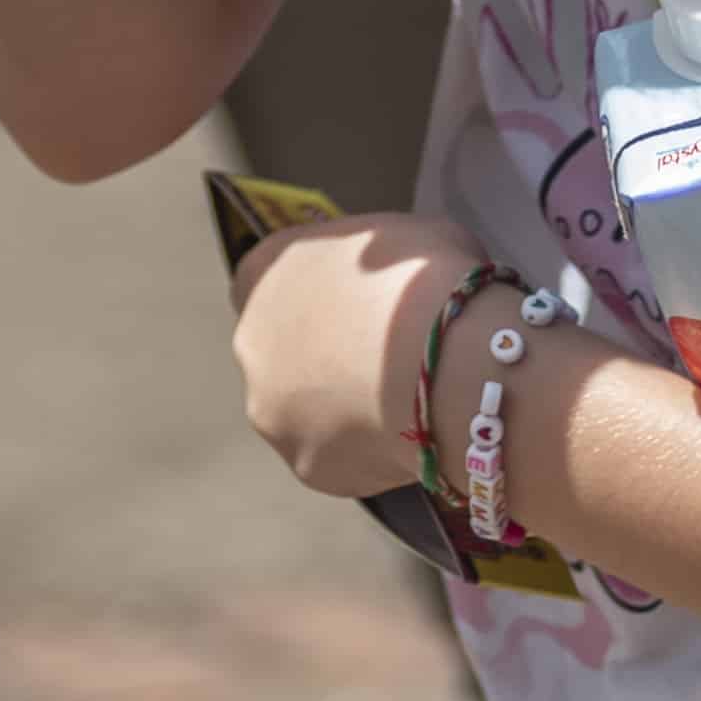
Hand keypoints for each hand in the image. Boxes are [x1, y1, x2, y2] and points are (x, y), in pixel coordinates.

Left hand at [227, 210, 473, 502]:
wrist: (447, 362)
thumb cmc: (424, 279)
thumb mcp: (402, 235)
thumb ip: (373, 257)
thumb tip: (391, 270)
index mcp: (264, 271)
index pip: (265, 279)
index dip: (312, 294)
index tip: (350, 305)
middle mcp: (252, 342)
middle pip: (279, 351)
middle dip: (321, 356)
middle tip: (380, 358)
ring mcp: (272, 411)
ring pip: (302, 411)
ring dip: (339, 408)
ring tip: (403, 403)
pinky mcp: (306, 465)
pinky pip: (336, 456)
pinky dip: (367, 451)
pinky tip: (408, 435)